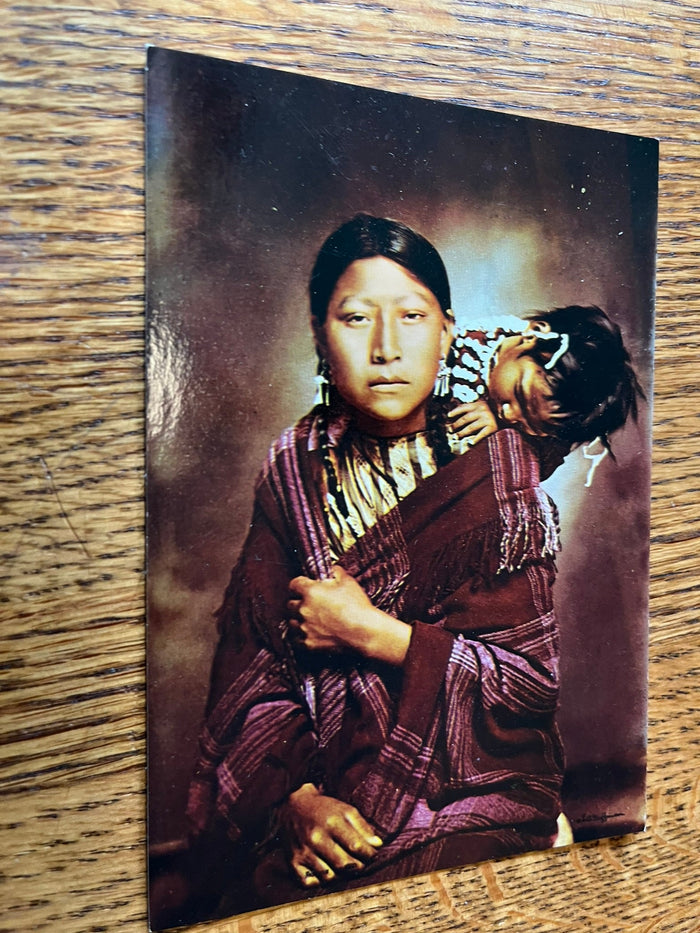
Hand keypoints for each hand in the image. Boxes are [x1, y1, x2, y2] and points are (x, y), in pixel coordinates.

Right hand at [278, 783, 382, 888]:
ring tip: (342, 864)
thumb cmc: (323, 809)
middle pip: (345, 865)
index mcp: (332, 822)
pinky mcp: (292, 862)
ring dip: (340, 875)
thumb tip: (377, 845)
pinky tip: (325, 869)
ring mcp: (303, 852)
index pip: (357, 847)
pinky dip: (320, 881)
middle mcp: (316, 838)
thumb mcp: (346, 810)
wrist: (292, 806)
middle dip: (358, 866)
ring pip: (330, 877)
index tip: (372, 854)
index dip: (369, 854)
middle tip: (359, 862)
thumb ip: (363, 827)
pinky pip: (311, 883)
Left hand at [287, 566, 410, 664]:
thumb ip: (335, 572)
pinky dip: (301, 635)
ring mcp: (305, 627)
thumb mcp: (348, 581)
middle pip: (290, 604)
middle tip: (310, 604)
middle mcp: (303, 609)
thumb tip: (330, 570)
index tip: (304, 587)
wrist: (365, 633)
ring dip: (298, 619)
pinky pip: (296, 639)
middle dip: (299, 602)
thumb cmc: (357, 607)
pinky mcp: (308, 643)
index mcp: (311, 592)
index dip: (299, 585)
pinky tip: (310, 632)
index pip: (294, 585)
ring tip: (310, 619)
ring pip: (292, 622)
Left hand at [448, 399, 497, 445]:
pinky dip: (475, 439)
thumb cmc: (495, 410)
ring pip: (471, 427)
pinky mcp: (493, 428)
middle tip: (450, 430)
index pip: (463, 407)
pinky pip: (481, 435)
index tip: (448, 416)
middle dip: (456, 425)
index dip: (455, 412)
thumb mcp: (485, 405)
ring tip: (456, 437)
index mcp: (478, 404)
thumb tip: (459, 415)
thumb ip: (475, 408)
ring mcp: (487, 419)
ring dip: (462, 433)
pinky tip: (470, 444)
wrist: (512, 414)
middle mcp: (482, 411)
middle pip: (465, 419)